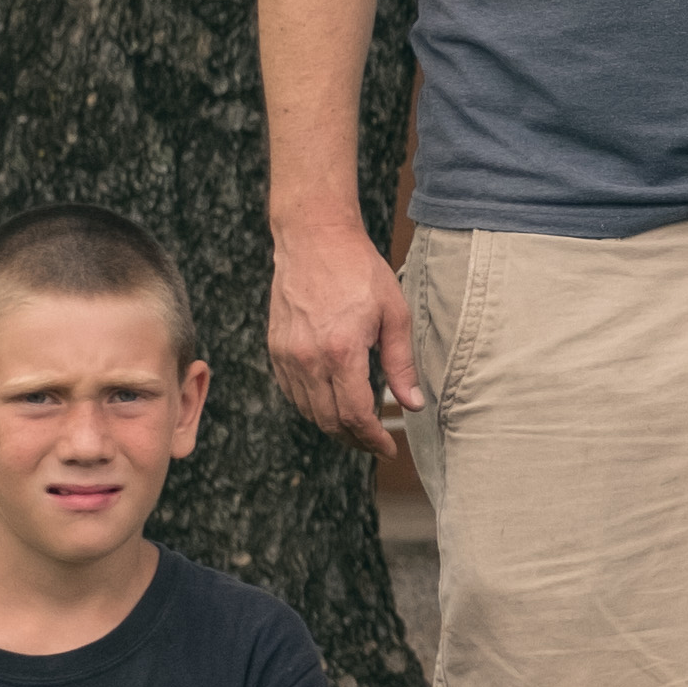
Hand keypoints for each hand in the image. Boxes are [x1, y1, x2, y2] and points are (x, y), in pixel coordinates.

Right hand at [266, 218, 417, 459]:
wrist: (313, 238)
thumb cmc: (359, 270)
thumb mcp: (394, 314)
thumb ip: (401, 364)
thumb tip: (412, 403)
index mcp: (341, 352)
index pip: (356, 415)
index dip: (373, 439)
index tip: (388, 448)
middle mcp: (308, 359)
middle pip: (329, 421)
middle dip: (354, 439)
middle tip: (375, 443)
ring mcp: (286, 355)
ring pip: (307, 410)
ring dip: (332, 425)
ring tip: (357, 427)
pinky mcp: (275, 348)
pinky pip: (291, 391)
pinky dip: (311, 406)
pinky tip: (330, 403)